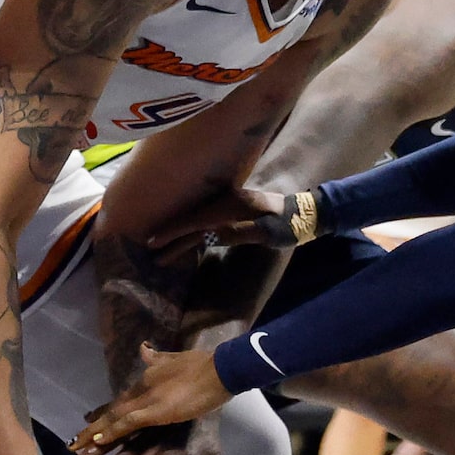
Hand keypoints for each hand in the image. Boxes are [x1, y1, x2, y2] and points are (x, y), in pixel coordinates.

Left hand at [71, 346, 232, 454]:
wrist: (219, 367)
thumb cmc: (203, 365)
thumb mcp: (174, 358)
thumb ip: (156, 357)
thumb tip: (143, 347)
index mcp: (146, 381)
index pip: (119, 402)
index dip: (102, 415)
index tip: (86, 424)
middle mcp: (141, 390)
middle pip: (111, 413)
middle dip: (91, 431)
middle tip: (71, 445)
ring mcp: (147, 400)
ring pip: (113, 420)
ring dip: (94, 437)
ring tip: (76, 451)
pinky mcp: (157, 411)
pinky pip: (128, 424)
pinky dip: (112, 433)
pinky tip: (98, 442)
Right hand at [148, 186, 296, 253]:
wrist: (304, 213)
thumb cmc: (287, 224)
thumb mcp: (264, 231)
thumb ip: (237, 233)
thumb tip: (210, 236)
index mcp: (230, 206)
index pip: (195, 221)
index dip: (174, 232)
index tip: (155, 242)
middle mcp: (224, 203)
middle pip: (192, 222)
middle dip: (171, 236)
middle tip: (150, 250)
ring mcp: (227, 207)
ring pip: (197, 223)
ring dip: (180, 236)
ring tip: (162, 251)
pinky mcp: (231, 213)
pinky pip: (206, 224)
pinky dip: (193, 234)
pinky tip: (184, 243)